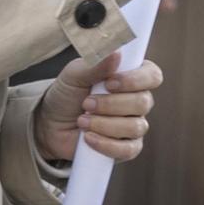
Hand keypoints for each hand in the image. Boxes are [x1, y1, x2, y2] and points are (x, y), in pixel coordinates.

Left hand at [37, 52, 163, 162]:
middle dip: (111, 104)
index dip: (135, 80)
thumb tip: (117, 54)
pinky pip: (129, 150)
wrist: (51, 123)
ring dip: (105, 124)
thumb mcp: (75, 74)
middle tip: (86, 104)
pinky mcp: (126, 148)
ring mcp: (134, 125)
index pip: (152, 75)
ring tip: (82, 121)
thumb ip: (97, 65)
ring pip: (135, 126)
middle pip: (143, 102)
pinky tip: (89, 138)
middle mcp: (137, 100)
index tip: (109, 83)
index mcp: (130, 77)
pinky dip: (107, 144)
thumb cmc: (67, 93)